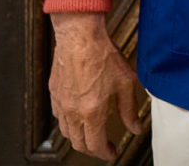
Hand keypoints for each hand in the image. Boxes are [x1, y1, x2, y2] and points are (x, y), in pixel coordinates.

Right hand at [49, 12, 145, 159]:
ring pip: (66, 132)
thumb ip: (129, 109)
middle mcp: (72, 111)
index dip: (105, 153)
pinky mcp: (53, 93)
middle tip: (103, 147)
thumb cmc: (102, 54)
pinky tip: (76, 116)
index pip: (95, 144)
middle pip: (78, 143)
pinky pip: (58, 117)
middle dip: (92, 150)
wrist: (80, 35)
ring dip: (78, 138)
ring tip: (91, 134)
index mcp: (91, 111)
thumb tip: (135, 127)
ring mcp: (60, 103)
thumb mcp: (125, 82)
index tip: (112, 153)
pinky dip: (68, 123)